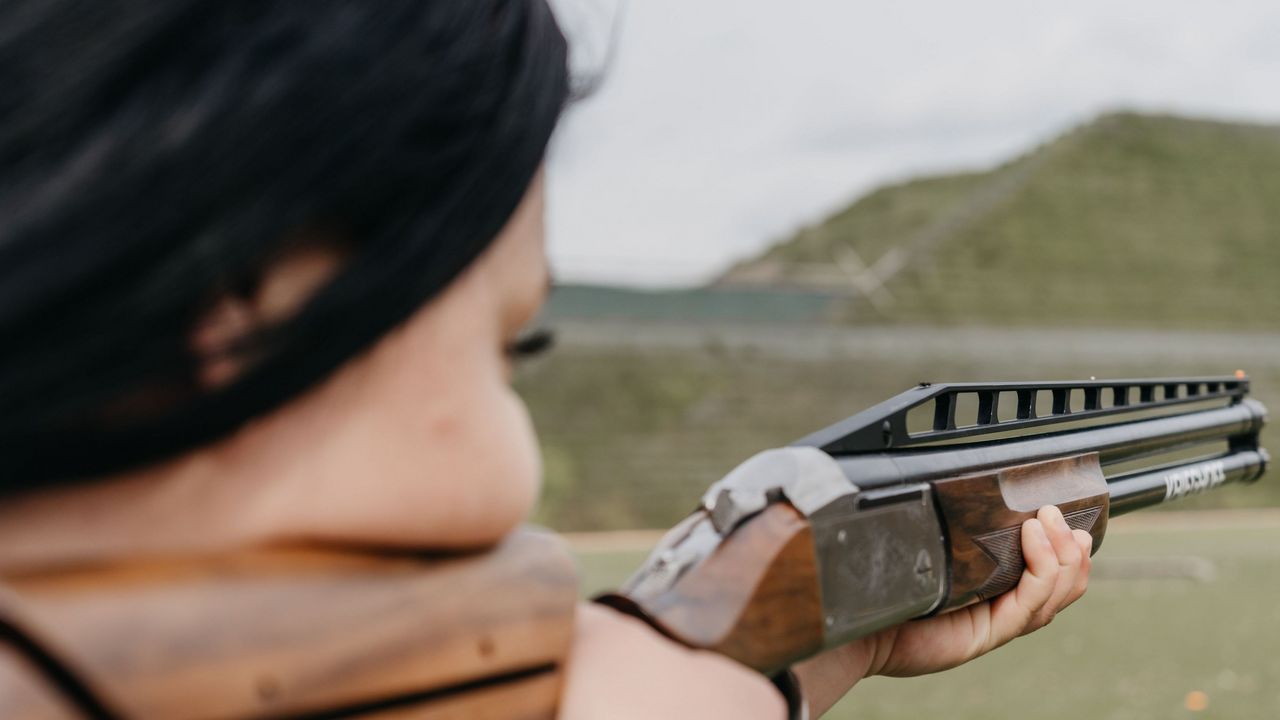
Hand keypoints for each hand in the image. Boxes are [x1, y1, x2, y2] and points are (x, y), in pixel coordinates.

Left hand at [793, 505, 1092, 715]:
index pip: (1046, 572)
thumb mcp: (926, 540)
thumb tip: (959, 470)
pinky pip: (1029, 605)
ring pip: (1052, 595)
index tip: (1068, 516)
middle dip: (1071, 549)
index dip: (1066, 549)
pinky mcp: (985, 634)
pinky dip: (1041, 569)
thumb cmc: (882, 576)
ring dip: (1061, 555)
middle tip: (1059, 514)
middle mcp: (998, 607)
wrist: (854, 619)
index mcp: (991, 587)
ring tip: (1048, 520)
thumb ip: (949, 517)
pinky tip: (1033, 537)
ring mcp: (994, 623)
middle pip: (1060, 587)